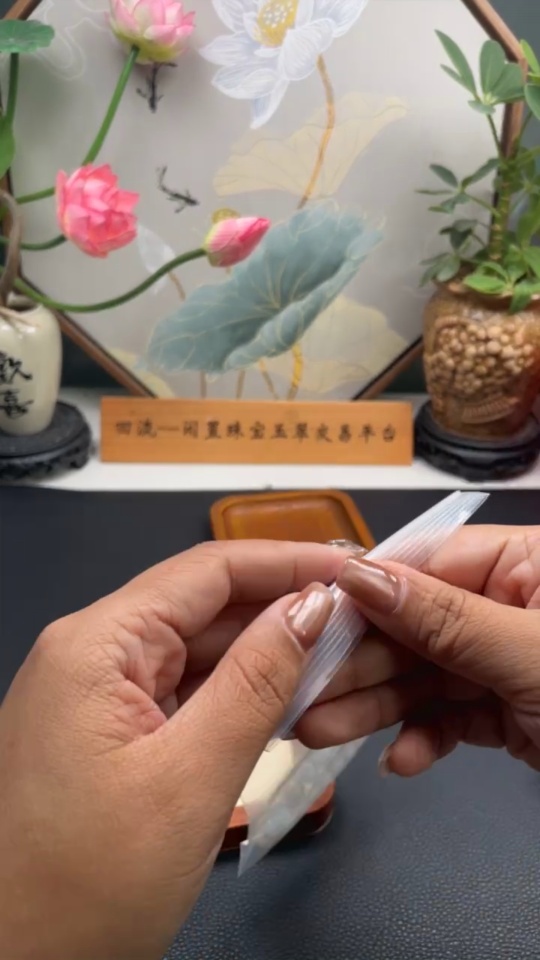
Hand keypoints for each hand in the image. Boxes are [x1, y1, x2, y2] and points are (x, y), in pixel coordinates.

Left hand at [0, 540, 343, 959]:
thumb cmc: (83, 887)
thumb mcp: (190, 779)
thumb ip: (256, 683)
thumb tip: (310, 607)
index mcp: (96, 645)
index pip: (207, 571)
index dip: (287, 561)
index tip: (353, 568)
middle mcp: (90, 654)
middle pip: (203, 607)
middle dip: (282, 609)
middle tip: (360, 621)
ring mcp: (95, 694)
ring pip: (196, 651)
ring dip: (264, 654)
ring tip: (337, 658)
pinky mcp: (105, 732)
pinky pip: (181, 692)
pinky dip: (234, 694)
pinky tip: (284, 700)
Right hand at [296, 525, 539, 775]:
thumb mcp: (527, 652)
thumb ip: (445, 617)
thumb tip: (359, 574)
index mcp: (523, 562)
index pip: (428, 563)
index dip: (366, 591)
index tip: (306, 617)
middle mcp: (508, 602)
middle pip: (415, 625)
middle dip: (358, 663)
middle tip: (298, 690)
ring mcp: (506, 659)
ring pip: (424, 676)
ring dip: (375, 707)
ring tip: (317, 731)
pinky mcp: (509, 711)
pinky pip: (453, 716)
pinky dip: (426, 738)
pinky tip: (400, 760)